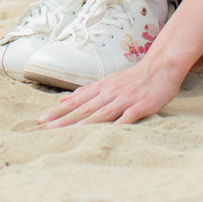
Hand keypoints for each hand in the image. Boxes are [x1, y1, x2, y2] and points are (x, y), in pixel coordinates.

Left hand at [38, 53, 186, 126]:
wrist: (161, 67)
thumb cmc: (133, 78)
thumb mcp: (106, 82)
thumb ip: (86, 92)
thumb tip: (62, 101)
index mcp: (100, 89)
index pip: (75, 102)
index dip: (58, 112)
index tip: (41, 120)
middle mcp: (109, 94)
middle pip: (84, 109)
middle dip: (64, 120)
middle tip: (47, 129)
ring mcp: (125, 100)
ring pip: (101, 114)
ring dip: (83, 124)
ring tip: (68, 133)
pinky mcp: (141, 106)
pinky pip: (127, 118)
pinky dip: (117, 125)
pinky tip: (107, 134)